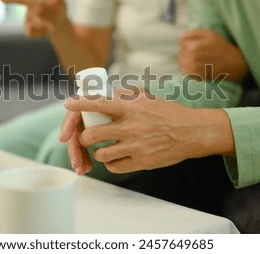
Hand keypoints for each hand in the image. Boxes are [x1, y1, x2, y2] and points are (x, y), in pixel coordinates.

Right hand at [1, 0, 67, 38]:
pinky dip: (39, 36)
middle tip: (53, 28)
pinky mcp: (28, 30)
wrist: (58, 21)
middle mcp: (28, 11)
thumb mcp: (62, 2)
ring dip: (42, 30)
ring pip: (30, 28)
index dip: (11, 0)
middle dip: (42, 24)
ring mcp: (27, 21)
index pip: (21, 0)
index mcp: (34, 2)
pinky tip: (45, 33)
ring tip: (51, 28)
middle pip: (31, 19)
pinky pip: (30, 36)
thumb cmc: (59, 8)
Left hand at [60, 90, 234, 174]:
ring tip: (103, 148)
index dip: (80, 104)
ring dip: (98, 151)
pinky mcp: (141, 162)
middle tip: (85, 136)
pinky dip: (110, 163)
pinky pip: (115, 166)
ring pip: (101, 154)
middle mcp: (130, 127)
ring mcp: (135, 146)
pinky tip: (114, 158)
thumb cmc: (168, 112)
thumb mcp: (148, 97)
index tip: (68, 104)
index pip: (98, 104)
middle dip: (83, 137)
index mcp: (131, 108)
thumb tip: (107, 93)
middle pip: (92, 135)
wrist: (191, 132)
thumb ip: (126, 94)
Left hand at [180, 29, 247, 81]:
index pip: (182, 42)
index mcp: (193, 47)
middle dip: (187, 51)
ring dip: (186, 60)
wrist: (233, 63)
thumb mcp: (210, 34)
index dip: (189, 42)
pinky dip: (188, 69)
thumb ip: (193, 33)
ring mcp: (193, 69)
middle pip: (181, 53)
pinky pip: (185, 72)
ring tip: (197, 59)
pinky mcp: (196, 77)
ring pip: (181, 63)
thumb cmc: (222, 46)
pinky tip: (196, 66)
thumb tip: (181, 37)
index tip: (197, 43)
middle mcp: (191, 58)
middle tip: (199, 52)